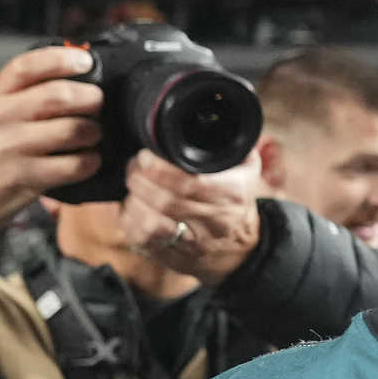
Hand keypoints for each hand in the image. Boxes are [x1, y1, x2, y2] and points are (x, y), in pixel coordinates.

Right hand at [0, 46, 99, 254]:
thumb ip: (28, 94)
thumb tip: (80, 75)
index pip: (27, 66)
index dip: (61, 59)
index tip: (85, 61)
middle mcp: (1, 117)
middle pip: (59, 95)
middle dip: (91, 99)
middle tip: (96, 106)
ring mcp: (12, 148)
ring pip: (73, 129)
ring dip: (94, 132)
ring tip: (91, 135)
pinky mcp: (25, 177)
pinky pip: (75, 165)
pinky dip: (90, 162)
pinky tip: (87, 160)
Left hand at [122, 153, 262, 282]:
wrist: (242, 252)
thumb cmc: (237, 205)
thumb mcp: (246, 173)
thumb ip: (233, 148)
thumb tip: (216, 120)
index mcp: (230, 196)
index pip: (188, 183)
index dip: (159, 169)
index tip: (145, 156)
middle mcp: (213, 222)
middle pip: (165, 201)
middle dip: (140, 180)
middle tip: (134, 168)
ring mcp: (193, 244)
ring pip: (151, 225)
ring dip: (134, 203)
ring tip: (132, 189)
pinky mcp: (175, 258)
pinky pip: (144, 242)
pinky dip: (131, 223)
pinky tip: (131, 210)